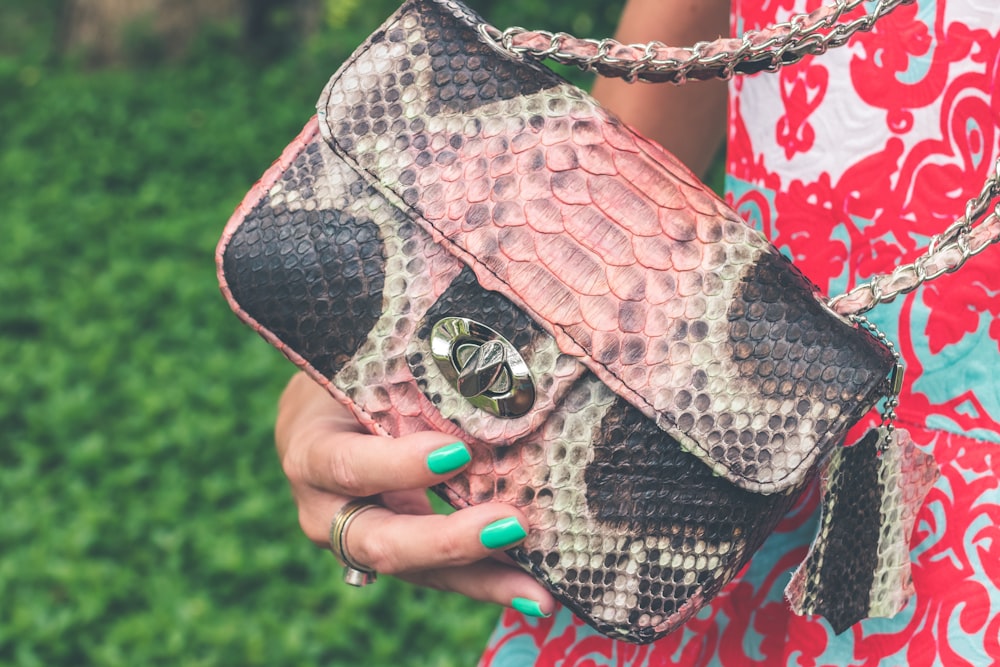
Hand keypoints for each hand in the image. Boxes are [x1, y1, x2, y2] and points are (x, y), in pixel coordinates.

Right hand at [275, 371, 555, 616]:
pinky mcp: (393, 555)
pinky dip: (487, 582)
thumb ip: (409, 384)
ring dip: (480, 578)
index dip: (399, 466)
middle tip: (510, 526)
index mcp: (312, 453)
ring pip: (414, 571)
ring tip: (538, 592)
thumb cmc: (352, 380)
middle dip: (447, 541)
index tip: (457, 453)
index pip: (349, 466)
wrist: (322, 417)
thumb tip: (488, 372)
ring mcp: (356, 542)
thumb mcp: (366, 373)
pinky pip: (437, 575)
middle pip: (380, 541)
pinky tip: (535, 593)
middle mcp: (324, 511)